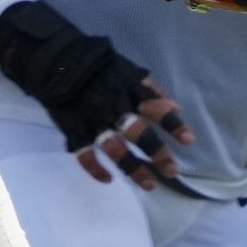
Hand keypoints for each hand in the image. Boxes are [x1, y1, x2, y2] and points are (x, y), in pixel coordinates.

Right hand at [0, 0, 194, 189]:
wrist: (57, 61)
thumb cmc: (99, 67)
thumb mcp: (128, 70)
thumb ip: (151, 88)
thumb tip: (174, 107)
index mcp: (129, 90)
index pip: (155, 108)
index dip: (172, 124)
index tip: (188, 141)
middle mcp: (113, 107)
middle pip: (138, 133)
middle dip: (156, 153)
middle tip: (171, 171)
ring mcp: (92, 120)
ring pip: (114, 148)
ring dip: (133, 168)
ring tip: (149, 185)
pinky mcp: (74, 128)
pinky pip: (84, 153)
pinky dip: (95, 168)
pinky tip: (108, 180)